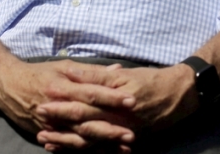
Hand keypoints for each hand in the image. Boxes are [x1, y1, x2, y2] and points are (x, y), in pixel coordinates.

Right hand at [0, 32, 139, 151]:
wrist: (7, 85)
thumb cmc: (40, 72)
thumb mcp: (65, 66)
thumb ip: (91, 71)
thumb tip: (118, 70)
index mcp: (62, 86)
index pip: (90, 92)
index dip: (111, 98)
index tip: (132, 101)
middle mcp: (56, 107)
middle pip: (85, 121)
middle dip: (109, 129)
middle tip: (131, 134)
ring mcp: (50, 124)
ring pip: (78, 138)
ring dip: (101, 145)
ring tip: (123, 149)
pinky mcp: (45, 134)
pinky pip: (68, 146)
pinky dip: (86, 152)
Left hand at [36, 63, 198, 149]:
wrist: (180, 95)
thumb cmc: (151, 80)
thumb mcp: (124, 75)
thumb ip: (97, 76)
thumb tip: (72, 73)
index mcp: (114, 103)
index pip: (82, 106)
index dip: (61, 107)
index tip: (42, 105)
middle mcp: (116, 122)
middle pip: (82, 127)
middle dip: (59, 128)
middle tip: (38, 127)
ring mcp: (121, 134)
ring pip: (89, 142)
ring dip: (67, 142)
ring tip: (47, 142)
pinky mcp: (126, 140)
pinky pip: (102, 149)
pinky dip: (85, 149)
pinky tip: (70, 149)